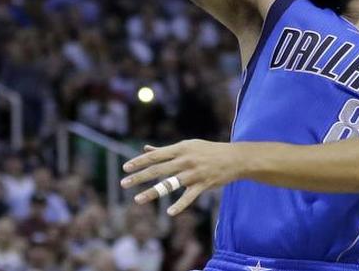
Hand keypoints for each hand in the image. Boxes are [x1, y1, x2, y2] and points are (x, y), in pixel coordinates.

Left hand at [120, 140, 244, 215]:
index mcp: (181, 149)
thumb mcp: (188, 146)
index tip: (125, 168)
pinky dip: (180, 205)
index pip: (156, 155)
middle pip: (158, 169)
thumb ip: (166, 150)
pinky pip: (189, 197)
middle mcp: (185, 160)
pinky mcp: (203, 184)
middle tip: (124, 183)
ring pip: (170, 184)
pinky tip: (170, 212)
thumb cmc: (208, 151)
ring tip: (137, 200)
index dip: (140, 161)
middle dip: (139, 176)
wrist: (234, 158)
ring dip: (152, 192)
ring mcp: (194, 173)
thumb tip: (146, 149)